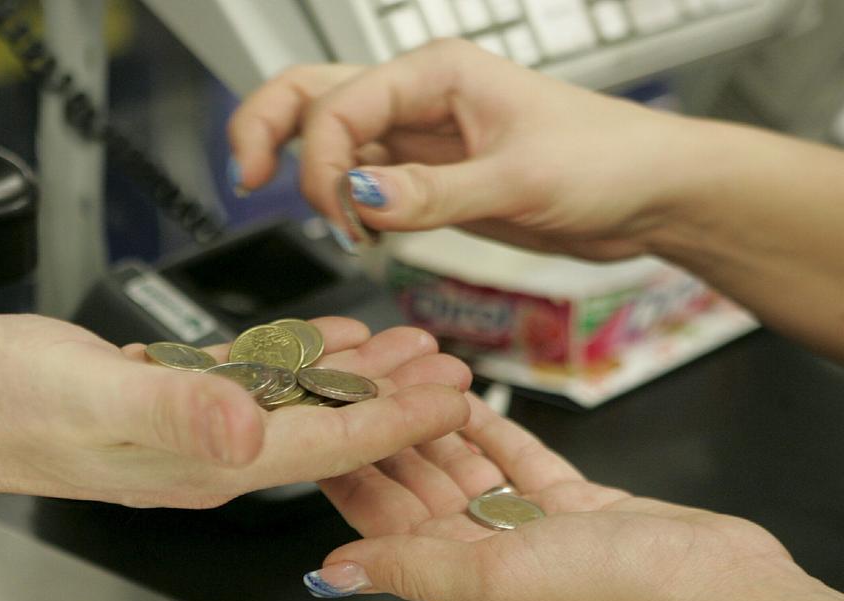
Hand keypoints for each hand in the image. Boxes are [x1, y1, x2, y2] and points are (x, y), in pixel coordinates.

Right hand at [0, 314, 470, 508]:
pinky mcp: (164, 398)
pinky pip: (248, 381)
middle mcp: (204, 452)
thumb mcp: (98, 398)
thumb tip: (248, 426)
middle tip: (450, 369)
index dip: (394, 420)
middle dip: (392, 399)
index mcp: (204, 460)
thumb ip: (178, 410)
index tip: (451, 399)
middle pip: (325, 425)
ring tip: (404, 346)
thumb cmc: (10, 404)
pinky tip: (319, 340)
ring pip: (294, 400)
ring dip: (352, 373)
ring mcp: (186, 428)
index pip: (324, 443)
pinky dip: (292, 358)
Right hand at [229, 40, 695, 260]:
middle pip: (311, 96)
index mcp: (438, 74)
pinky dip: (343, 204)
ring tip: (322, 221)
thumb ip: (433, 192)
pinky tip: (355, 230)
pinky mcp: (429, 179)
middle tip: (245, 178)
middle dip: (268, 130)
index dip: (319, 162)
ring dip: (306, 173)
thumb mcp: (521, 179)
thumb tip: (359, 195)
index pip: (337, 105)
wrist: (651, 195)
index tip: (340, 217)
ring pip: (331, 140)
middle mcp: (420, 98)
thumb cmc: (610, 160)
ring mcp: (420, 140)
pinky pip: (364, 182)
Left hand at [306, 394, 819, 600]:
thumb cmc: (607, 592)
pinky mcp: (570, 500)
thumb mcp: (490, 577)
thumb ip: (410, 568)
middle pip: (420, 484)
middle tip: (367, 380)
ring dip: (437, 422)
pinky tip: (464, 400)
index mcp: (458, 575)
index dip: (353, 469)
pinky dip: (489, 428)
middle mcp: (486, 551)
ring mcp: (528, 525)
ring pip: (464, 464)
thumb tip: (333, 572)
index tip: (327, 423)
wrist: (711, 585)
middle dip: (392, 432)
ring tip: (407, 377)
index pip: (384, 517)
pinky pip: (515, 456)